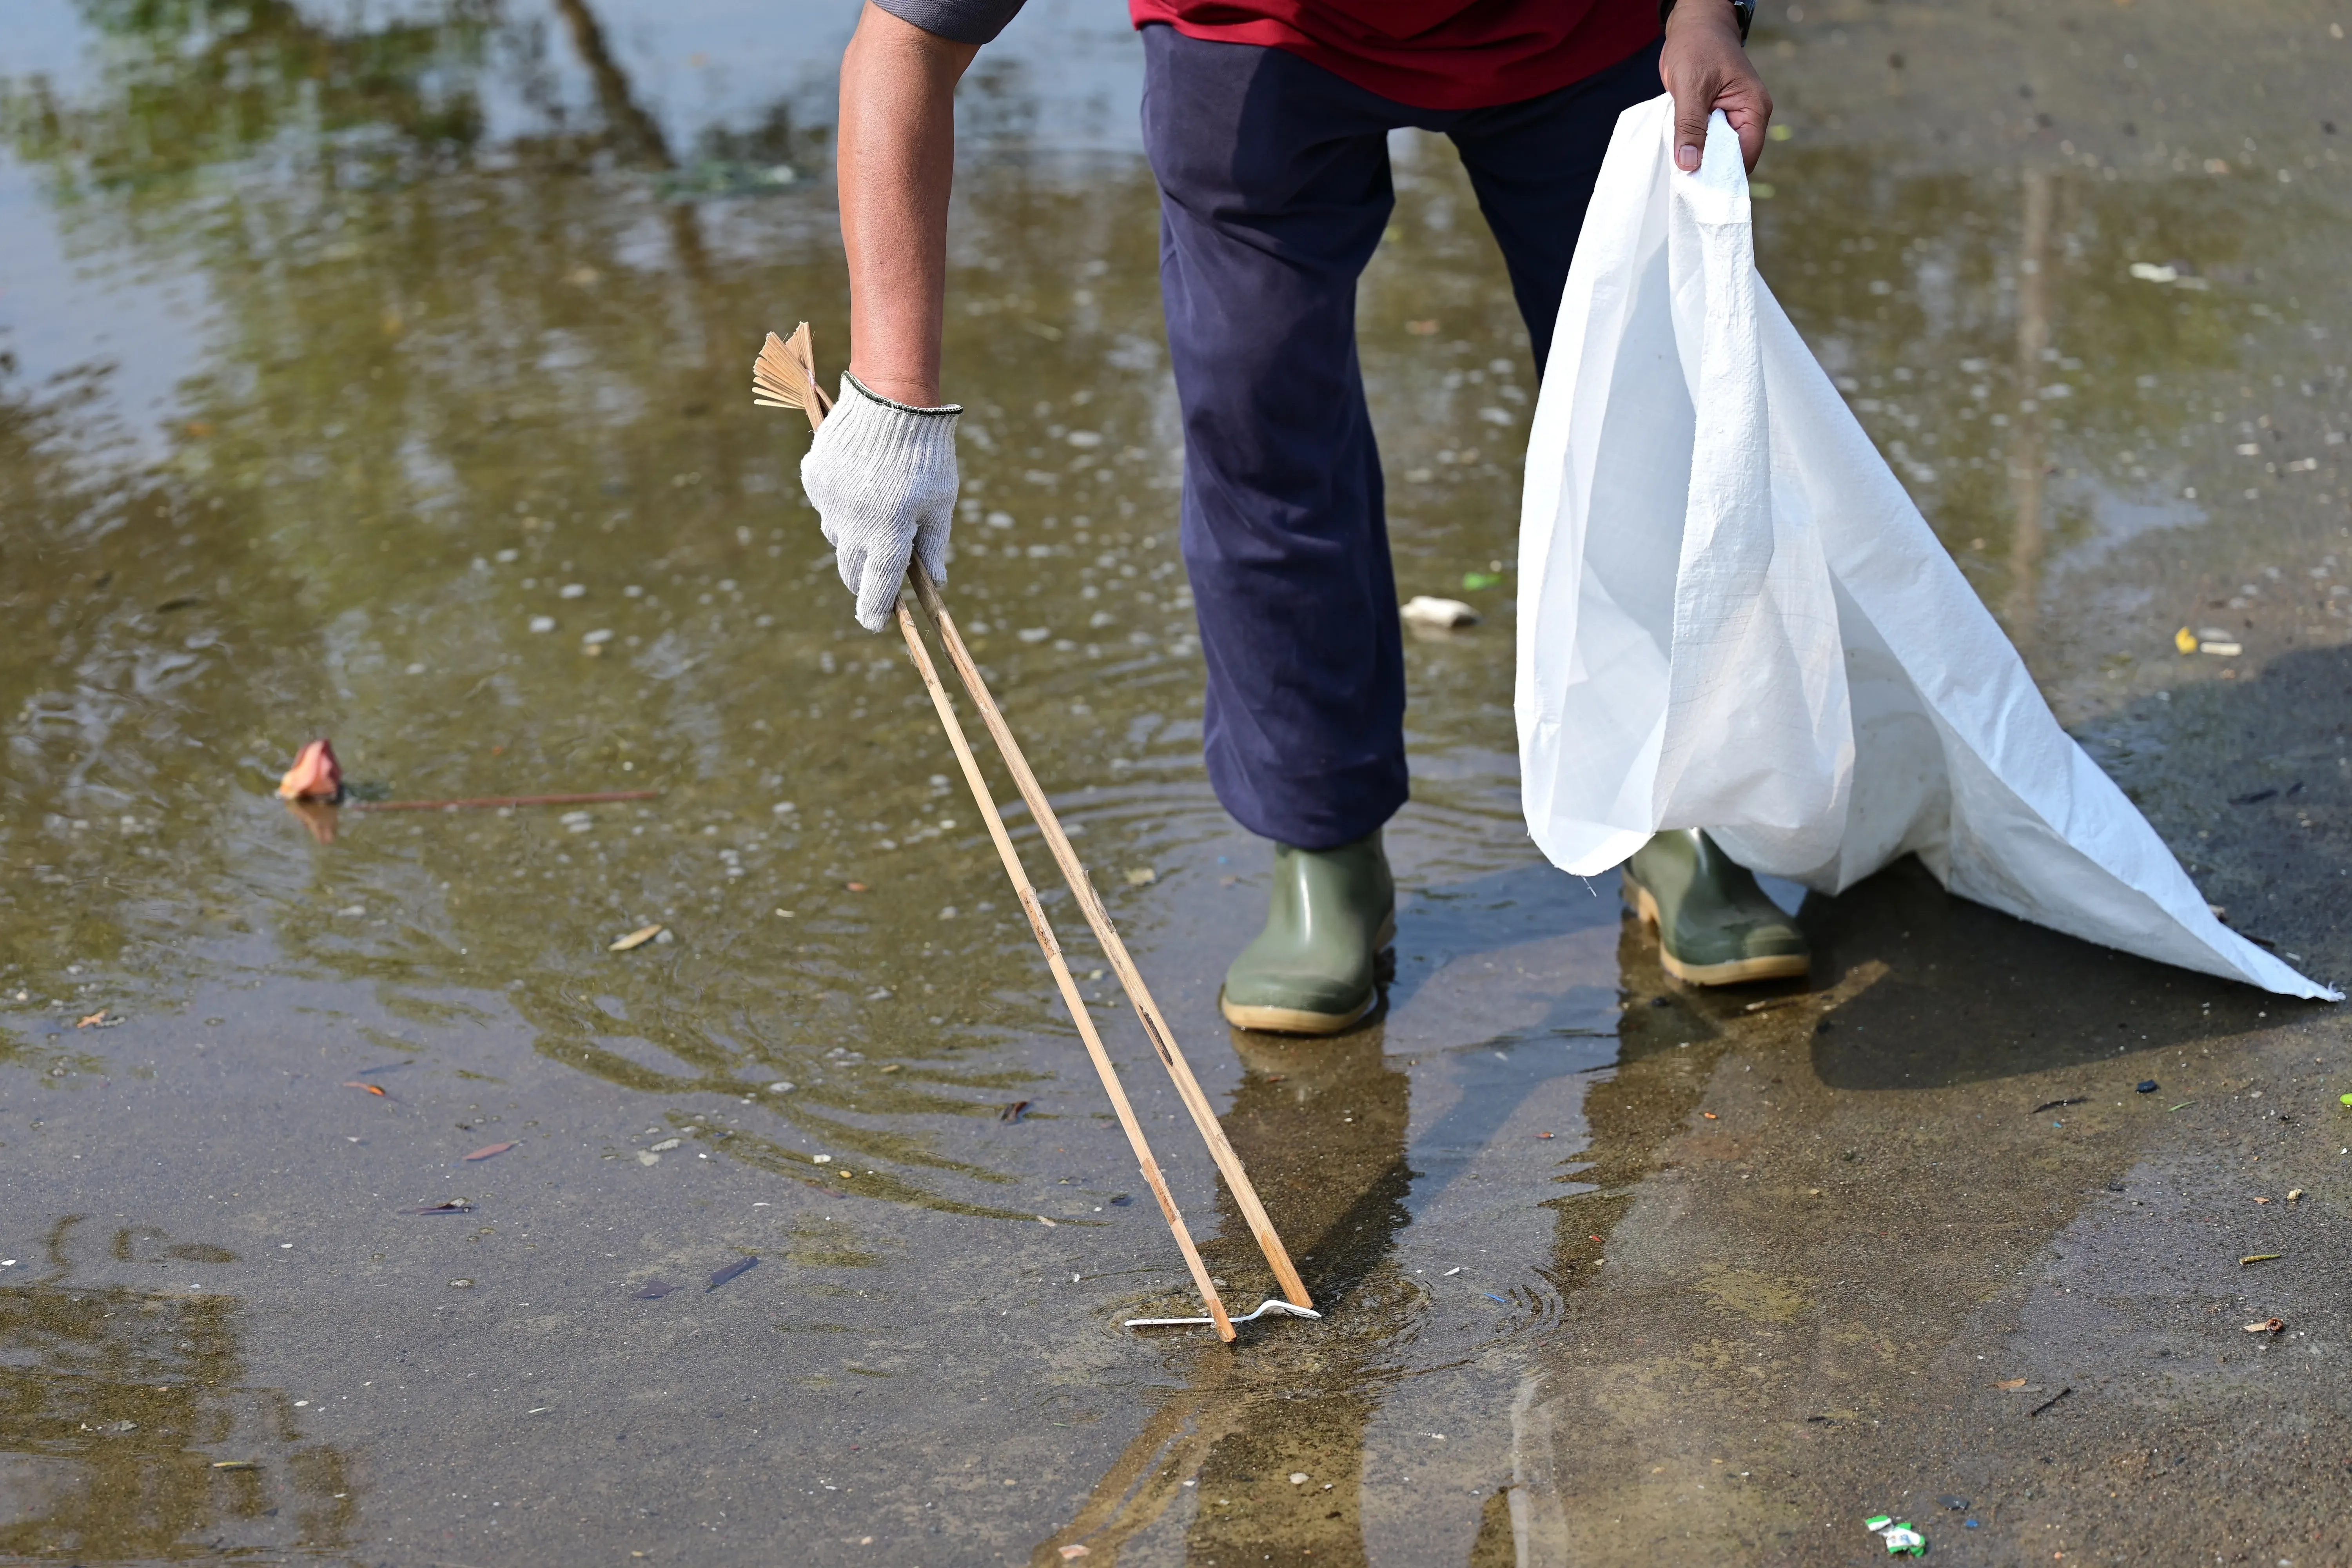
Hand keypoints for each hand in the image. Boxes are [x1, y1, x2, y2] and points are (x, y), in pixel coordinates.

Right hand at [799, 374, 960, 631]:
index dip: (876, 610)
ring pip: (838, 539)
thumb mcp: (941, 502)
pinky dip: (842, 506)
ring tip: (877, 515)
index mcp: (889, 533)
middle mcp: (853, 522)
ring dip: (854, 540)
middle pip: (853, 569)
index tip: (876, 623)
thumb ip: (933, 546)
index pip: (878, 587)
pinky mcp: (815, 478)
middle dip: (865, 579)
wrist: (891, 398)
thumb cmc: (928, 454)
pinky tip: (861, 486)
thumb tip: (935, 584)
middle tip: (879, 580)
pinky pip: (827, 506)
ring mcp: (830, 501)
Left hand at [1661, 0, 1771, 173]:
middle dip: (1709, 169)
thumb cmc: (1698, 45)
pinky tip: (1678, 153)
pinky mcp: (1715, 117)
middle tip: (1683, 182)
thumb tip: (1689, 164)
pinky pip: (1706, 141)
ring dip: (1699, 159)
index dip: (1722, 173)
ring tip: (1678, 169)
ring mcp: (1731, 118)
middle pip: (1732, 158)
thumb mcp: (1691, 86)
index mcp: (1753, 109)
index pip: (1745, 155)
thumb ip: (1690, 126)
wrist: (1694, 24)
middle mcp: (1747, 117)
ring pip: (1717, 152)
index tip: (1697, 186)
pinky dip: (1693, 147)